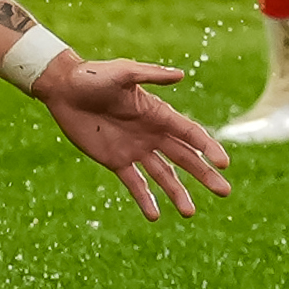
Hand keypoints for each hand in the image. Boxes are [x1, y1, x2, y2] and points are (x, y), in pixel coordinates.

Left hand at [30, 52, 230, 219]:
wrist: (63, 89)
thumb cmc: (93, 76)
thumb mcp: (123, 72)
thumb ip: (150, 74)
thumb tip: (181, 74)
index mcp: (158, 113)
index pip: (190, 134)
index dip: (208, 147)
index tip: (224, 164)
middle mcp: (151, 134)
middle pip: (184, 158)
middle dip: (204, 175)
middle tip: (224, 192)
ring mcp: (135, 149)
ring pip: (163, 175)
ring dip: (177, 193)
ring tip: (189, 213)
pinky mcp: (115, 160)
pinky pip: (134, 183)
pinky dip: (144, 199)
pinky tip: (154, 215)